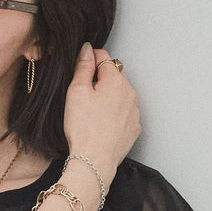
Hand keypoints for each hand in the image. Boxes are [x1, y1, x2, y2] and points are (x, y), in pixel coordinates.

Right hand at [62, 44, 140, 184]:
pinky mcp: (134, 127)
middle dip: (100, 79)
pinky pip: (124, 112)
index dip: (89, 59)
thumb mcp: (76, 91)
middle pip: (114, 75)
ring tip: (92, 112)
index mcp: (116, 81)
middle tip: (83, 95)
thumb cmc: (84, 128)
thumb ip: (83, 67)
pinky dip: (114, 113)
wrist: (95, 160)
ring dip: (108, 96)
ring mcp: (135, 112)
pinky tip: (101, 123)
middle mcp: (130, 93)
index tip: (80, 68)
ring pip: (120, 94)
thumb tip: (87, 50)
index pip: (104, 56)